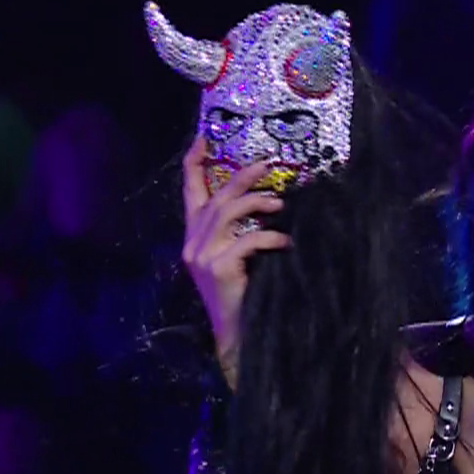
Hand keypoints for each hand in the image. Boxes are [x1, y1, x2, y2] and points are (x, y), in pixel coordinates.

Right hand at [178, 136, 288, 384]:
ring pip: (227, 213)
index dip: (194, 163)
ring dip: (256, 203)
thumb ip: (236, 231)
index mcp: (193, 237)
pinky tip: (284, 241)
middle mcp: (192, 244)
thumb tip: (268, 199)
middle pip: (215, 198)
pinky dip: (269, 237)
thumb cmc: (242, 295)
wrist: (237, 335)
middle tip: (268, 166)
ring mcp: (202, 257)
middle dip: (242, 177)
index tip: (204, 138)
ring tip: (280, 204)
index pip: (188, 191)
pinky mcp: (218, 269)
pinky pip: (247, 241)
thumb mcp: (234, 257)